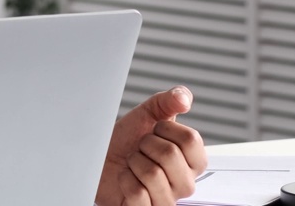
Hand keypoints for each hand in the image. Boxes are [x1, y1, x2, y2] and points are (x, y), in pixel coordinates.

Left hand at [95, 86, 206, 205]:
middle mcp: (185, 183)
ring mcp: (168, 200)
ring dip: (134, 162)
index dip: (165, 128)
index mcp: (193, 161)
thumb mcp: (148, 114)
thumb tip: (183, 98)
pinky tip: (126, 179)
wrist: (100, 159)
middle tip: (140, 149)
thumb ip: (169, 101)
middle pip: (169, 154)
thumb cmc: (127, 141)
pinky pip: (137, 192)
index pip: (191, 139)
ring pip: (152, 173)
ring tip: (133, 164)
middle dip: (145, 144)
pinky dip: (124, 180)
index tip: (155, 132)